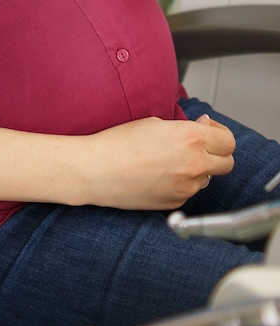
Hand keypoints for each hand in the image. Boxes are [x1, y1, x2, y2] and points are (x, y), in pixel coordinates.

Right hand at [83, 115, 234, 209]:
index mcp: (191, 138)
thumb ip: (185, 127)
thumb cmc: (119, 142)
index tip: (208, 129)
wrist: (98, 171)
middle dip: (217, 153)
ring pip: (208, 177)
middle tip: (199, 145)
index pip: (228, 140)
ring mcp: (188, 187)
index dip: (219, 133)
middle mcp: (195, 164)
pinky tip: (160, 174)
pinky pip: (190, 190)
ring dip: (199, 168)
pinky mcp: (177, 203)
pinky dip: (182, 182)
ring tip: (171, 159)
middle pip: (227, 162)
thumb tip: (203, 127)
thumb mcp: (154, 123)